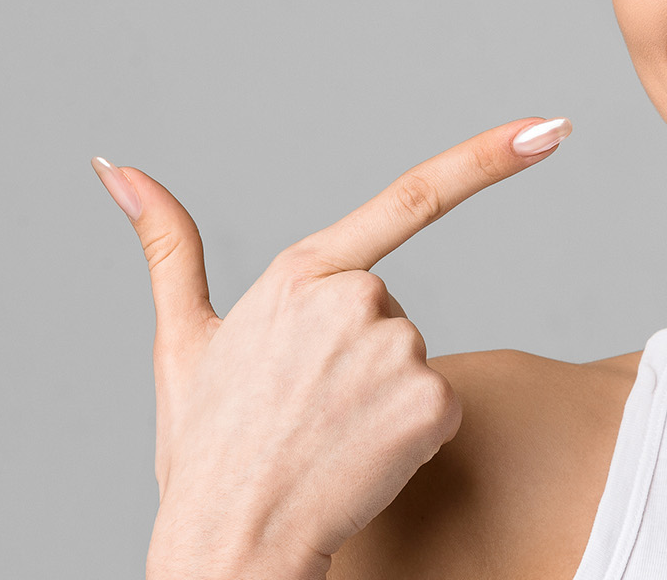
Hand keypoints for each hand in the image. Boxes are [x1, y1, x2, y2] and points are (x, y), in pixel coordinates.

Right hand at [92, 116, 572, 578]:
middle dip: (358, 354)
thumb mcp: (181, 340)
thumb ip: (167, 246)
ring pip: (412, 361)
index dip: (488, 158)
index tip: (549, 128)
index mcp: (301, 272)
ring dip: (380, 398)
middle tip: (304, 407)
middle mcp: (357, 299)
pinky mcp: (432, 402)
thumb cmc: (207, 447)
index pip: (412, 198)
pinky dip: (409, 436)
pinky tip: (360, 458)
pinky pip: (440, 407)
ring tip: (323, 435)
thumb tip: (117, 166)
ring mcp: (398, 350)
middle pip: (389, 311)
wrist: (232, 541)